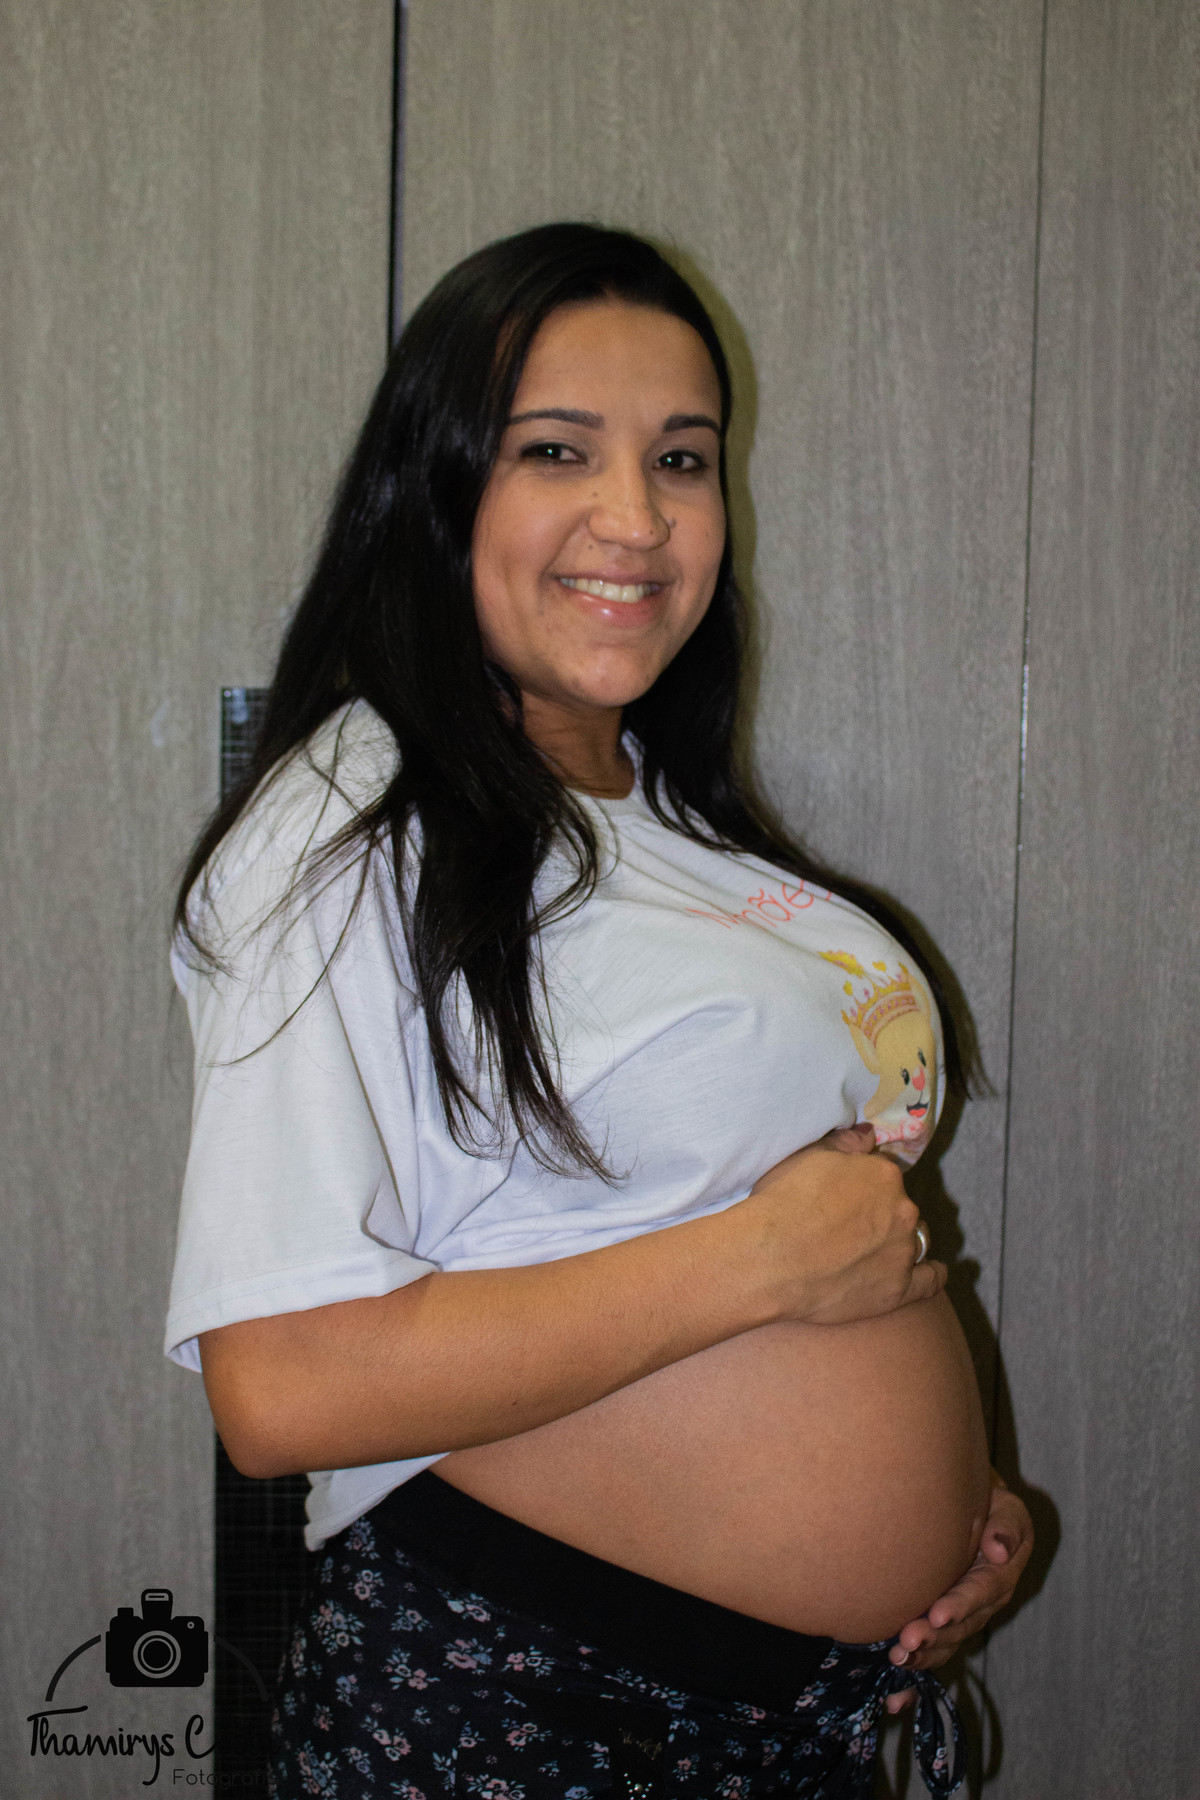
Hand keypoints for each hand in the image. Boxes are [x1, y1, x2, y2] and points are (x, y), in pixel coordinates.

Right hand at [744, 1123, 945, 1327]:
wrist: (771, 1258)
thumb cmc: (784, 1203)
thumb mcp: (807, 1157)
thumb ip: (845, 1143)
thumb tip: (870, 1133)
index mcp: (884, 1175)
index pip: (884, 1176)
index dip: (865, 1187)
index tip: (848, 1197)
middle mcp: (902, 1210)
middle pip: (901, 1209)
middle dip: (883, 1214)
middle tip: (852, 1227)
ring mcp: (903, 1251)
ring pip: (915, 1240)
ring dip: (903, 1241)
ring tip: (881, 1249)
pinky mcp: (898, 1289)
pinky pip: (929, 1281)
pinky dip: (933, 1274)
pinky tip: (933, 1272)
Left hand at [884, 1474, 1033, 1712]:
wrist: (971, 1510)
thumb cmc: (987, 1504)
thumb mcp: (1005, 1508)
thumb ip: (1006, 1525)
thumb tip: (999, 1550)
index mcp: (997, 1578)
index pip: (980, 1593)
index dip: (960, 1605)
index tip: (938, 1614)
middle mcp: (980, 1607)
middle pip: (959, 1628)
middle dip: (934, 1639)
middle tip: (907, 1643)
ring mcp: (960, 1622)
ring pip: (944, 1647)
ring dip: (921, 1658)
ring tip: (896, 1660)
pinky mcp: (940, 1631)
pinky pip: (929, 1660)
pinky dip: (912, 1687)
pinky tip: (893, 1703)